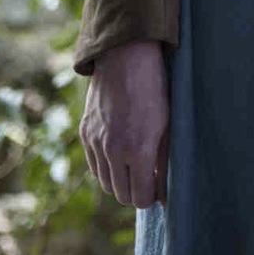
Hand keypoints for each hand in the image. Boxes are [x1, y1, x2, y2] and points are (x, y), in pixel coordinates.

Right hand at [79, 39, 170, 207]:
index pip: (141, 197)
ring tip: (134, 167)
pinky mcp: (85, 132)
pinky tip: (119, 155)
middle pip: (121, 195)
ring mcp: (95, 142)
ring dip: (120, 182)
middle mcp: (113, 150)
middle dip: (135, 193)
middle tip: (147, 181)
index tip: (157, 190)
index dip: (151, 198)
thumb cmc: (155, 89)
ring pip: (105, 183)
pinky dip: (106, 167)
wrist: (127, 57)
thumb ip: (164, 164)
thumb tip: (163, 196)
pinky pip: (94, 165)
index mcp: (138, 150)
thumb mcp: (168, 127)